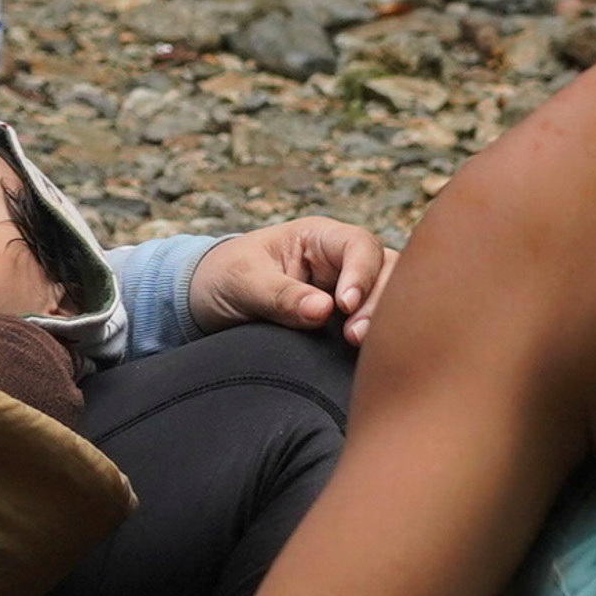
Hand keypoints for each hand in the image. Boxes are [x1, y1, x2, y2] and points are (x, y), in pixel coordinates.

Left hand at [192, 216, 395, 340]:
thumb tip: (323, 311)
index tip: (343, 305)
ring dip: (381, 320)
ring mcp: (347, 292)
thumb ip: (281, 295)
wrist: (206, 302)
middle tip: (354, 335)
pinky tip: (364, 357)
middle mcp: (342, 262)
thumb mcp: (243, 281)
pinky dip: (375, 339)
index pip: (359, 246)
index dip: (361, 273)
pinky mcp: (344, 322)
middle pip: (386, 272)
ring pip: (389, 299)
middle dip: (378, 301)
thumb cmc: (224, 276)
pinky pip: (373, 327)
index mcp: (319, 237)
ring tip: (356, 344)